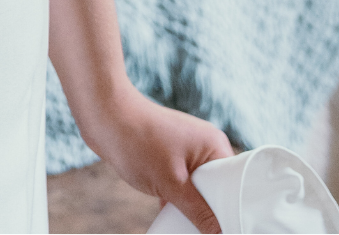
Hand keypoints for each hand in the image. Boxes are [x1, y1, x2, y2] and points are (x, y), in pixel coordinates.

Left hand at [81, 85, 233, 233]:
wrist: (102, 115)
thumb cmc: (138, 141)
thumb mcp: (172, 184)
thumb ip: (198, 211)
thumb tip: (217, 232)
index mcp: (214, 146)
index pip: (236, 184)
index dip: (232, 208)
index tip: (228, 229)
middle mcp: (203, 146)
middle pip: (217, 189)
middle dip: (209, 211)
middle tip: (204, 231)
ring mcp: (185, 150)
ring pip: (196, 189)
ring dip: (190, 207)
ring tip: (187, 227)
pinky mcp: (168, 156)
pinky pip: (181, 184)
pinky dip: (176, 200)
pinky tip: (171, 217)